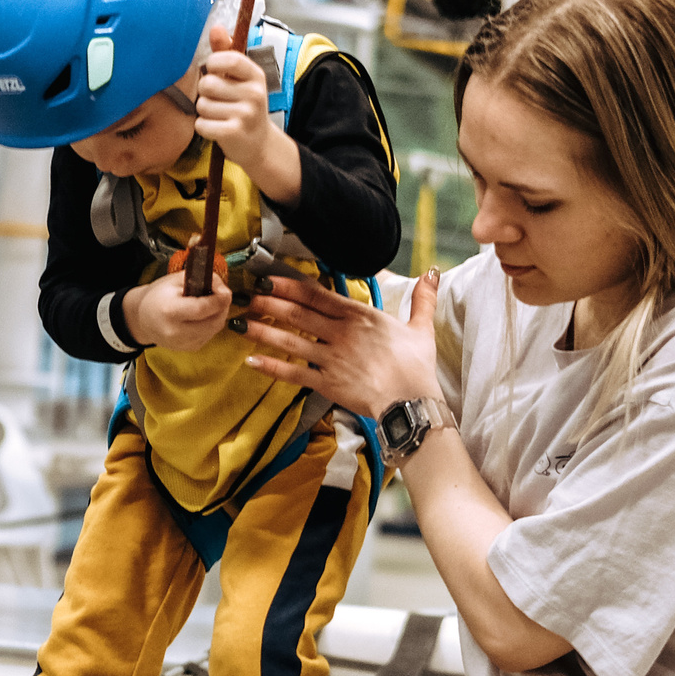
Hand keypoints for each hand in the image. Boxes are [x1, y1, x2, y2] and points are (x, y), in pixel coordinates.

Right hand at [124, 260, 233, 351]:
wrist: (142, 319)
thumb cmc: (159, 295)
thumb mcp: (176, 279)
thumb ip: (201, 279)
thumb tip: (223, 287)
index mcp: (170, 311)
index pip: (202, 308)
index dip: (219, 300)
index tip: (226, 291)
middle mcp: (176, 331)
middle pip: (213, 322)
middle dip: (223, 307)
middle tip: (222, 296)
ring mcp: (183, 343)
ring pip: (214, 329)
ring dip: (219, 315)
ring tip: (213, 304)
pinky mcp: (189, 349)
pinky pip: (210, 335)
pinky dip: (212, 324)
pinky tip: (204, 316)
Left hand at [194, 27, 301, 201]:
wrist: (259, 144)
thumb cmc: (244, 105)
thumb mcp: (240, 79)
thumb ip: (225, 53)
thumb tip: (216, 27)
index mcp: (256, 76)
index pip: (230, 58)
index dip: (213, 63)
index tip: (213, 71)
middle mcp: (255, 94)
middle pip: (208, 84)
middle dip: (205, 92)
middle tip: (216, 99)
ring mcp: (246, 115)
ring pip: (202, 105)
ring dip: (204, 112)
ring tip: (218, 115)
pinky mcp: (234, 133)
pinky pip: (202, 124)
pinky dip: (203, 127)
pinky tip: (215, 128)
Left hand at [243, 270, 443, 418]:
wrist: (412, 403)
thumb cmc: (417, 366)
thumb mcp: (421, 328)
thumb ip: (422, 299)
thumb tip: (433, 272)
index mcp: (360, 316)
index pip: (318, 296)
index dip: (291, 286)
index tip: (270, 279)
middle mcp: (341, 334)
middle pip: (299, 314)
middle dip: (270, 304)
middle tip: (247, 296)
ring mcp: (332, 359)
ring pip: (291, 341)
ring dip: (264, 331)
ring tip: (241, 324)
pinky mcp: (327, 384)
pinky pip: (294, 374)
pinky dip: (272, 367)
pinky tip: (252, 361)